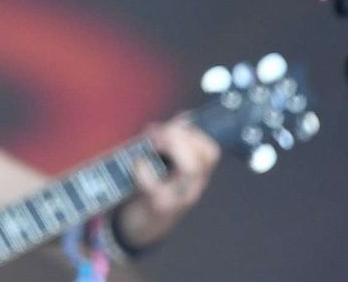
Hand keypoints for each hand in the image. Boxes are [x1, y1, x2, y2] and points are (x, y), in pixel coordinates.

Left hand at [116, 116, 219, 250]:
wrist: (140, 230)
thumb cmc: (153, 191)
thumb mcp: (167, 167)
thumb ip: (175, 144)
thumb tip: (185, 117)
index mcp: (197, 175)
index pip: (210, 151)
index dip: (193, 132)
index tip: (173, 123)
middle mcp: (192, 187)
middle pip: (203, 158)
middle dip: (180, 136)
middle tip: (155, 132)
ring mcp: (178, 198)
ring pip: (190, 169)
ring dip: (170, 147)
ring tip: (150, 142)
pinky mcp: (158, 206)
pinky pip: (155, 185)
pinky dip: (143, 168)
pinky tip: (136, 163)